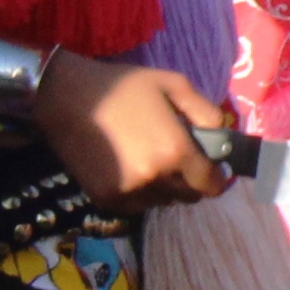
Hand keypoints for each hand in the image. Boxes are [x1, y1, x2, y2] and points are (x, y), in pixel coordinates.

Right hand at [36, 52, 231, 211]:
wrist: (65, 97)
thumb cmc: (123, 86)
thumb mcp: (174, 84)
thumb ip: (206, 113)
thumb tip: (224, 138)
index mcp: (176, 151)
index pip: (211, 185)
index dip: (214, 176)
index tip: (208, 166)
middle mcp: (155, 178)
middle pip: (188, 196)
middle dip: (189, 179)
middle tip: (174, 156)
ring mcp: (129, 192)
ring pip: (162, 201)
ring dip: (163, 186)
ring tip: (147, 157)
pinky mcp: (106, 199)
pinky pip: (137, 205)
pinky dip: (139, 192)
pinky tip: (126, 166)